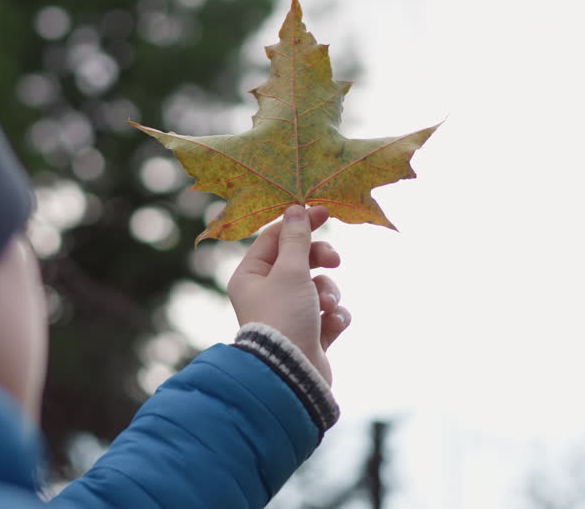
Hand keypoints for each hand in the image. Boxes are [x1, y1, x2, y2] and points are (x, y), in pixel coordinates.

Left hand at [226, 204, 350, 386]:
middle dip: (320, 259)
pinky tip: (331, 325)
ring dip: (329, 292)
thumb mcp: (291, 271)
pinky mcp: (310, 334)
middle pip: (299, 261)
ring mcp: (289, 315)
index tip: (323, 211)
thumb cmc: (284, 317)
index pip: (274, 239)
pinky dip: (334, 316)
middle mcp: (266, 294)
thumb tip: (295, 210)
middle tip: (335, 260)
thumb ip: (296, 240)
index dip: (299, 223)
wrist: (293, 374)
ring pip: (319, 287)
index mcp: (250, 276)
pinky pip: (329, 313)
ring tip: (326, 307)